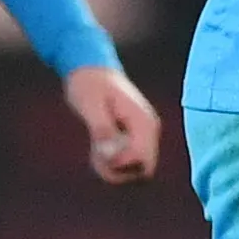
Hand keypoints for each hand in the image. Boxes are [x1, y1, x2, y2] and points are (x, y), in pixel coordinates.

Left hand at [64, 63, 159, 184]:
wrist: (91, 69)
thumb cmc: (89, 83)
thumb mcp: (90, 104)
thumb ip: (101, 129)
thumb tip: (109, 153)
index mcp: (143, 121)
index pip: (144, 160)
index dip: (121, 164)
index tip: (100, 152)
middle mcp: (149, 130)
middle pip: (143, 170)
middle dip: (117, 170)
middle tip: (95, 154)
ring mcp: (144, 134)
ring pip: (136, 169)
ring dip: (112, 167)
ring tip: (94, 148)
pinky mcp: (135, 137)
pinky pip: (128, 161)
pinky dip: (112, 162)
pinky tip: (97, 147)